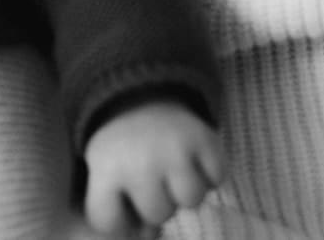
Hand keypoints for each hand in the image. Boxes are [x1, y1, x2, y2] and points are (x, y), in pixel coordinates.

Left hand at [82, 99, 223, 235]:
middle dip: (157, 203)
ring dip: (185, 190)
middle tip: (149, 177)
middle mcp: (140, 160)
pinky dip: (209, 173)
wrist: (140, 98)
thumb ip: (121, 211)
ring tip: (171, 169)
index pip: (107, 222)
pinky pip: (217, 179)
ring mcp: (175, 150)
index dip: (117, 219)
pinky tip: (191, 159)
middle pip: (158, 215)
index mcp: (106, 168)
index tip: (118, 198)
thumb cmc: (122, 150)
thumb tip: (150, 236)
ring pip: (192, 200)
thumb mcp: (105, 173)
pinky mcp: (205, 139)